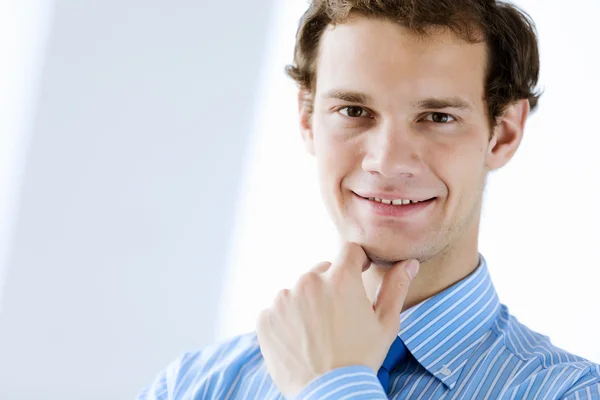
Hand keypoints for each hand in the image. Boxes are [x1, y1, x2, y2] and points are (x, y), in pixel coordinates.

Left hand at [255, 242, 419, 397]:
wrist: (330, 394)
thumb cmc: (361, 359)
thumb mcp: (386, 324)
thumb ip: (395, 287)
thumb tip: (409, 263)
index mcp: (340, 277)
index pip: (349, 251)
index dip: (356, 263)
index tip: (358, 276)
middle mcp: (309, 280)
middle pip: (322, 271)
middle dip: (330, 286)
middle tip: (337, 315)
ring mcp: (283, 298)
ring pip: (299, 290)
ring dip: (307, 302)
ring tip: (317, 331)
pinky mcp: (265, 317)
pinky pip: (278, 309)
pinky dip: (287, 320)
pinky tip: (300, 339)